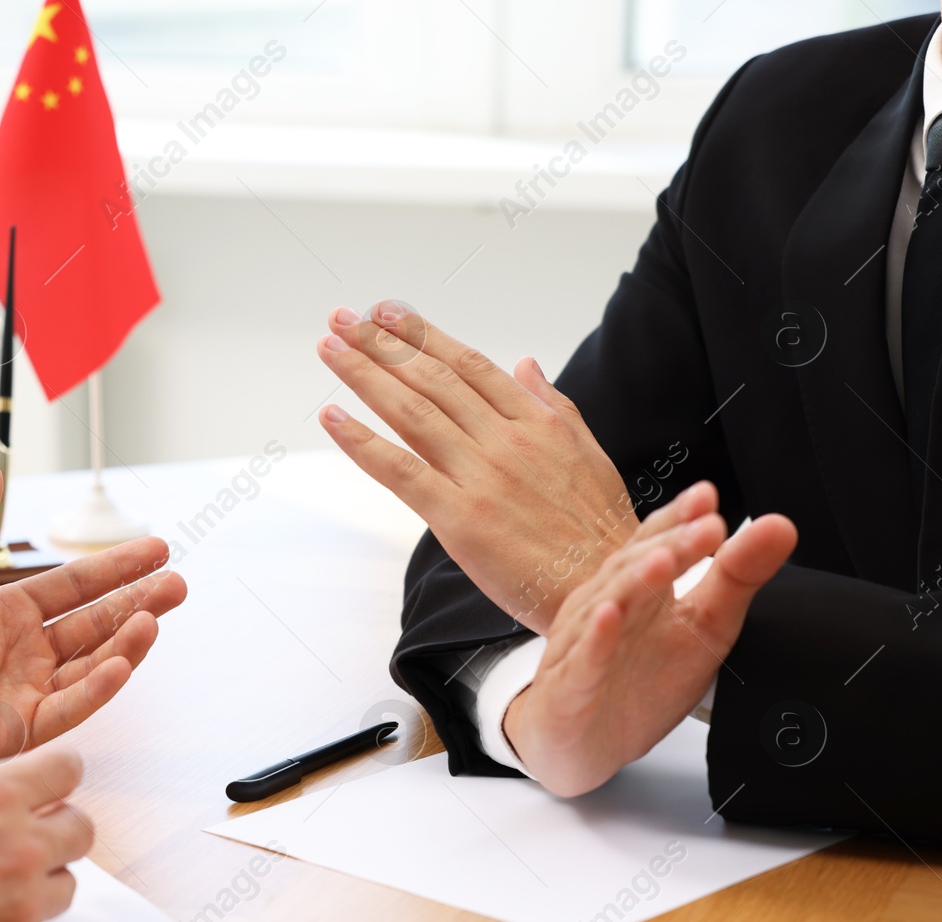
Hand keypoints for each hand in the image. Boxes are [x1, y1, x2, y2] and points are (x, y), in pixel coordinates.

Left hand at [0, 466, 186, 785]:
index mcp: (6, 614)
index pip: (76, 587)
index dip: (116, 569)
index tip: (157, 549)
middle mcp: (23, 655)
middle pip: (96, 625)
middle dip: (139, 603)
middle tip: (178, 583)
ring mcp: (22, 693)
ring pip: (91, 665)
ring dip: (127, 643)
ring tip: (156, 617)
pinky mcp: (14, 730)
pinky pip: (68, 707)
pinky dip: (99, 687)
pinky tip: (122, 661)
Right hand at [0, 747, 91, 921]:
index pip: (66, 769)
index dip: (56, 770)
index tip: (47, 778)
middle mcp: (17, 849)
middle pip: (81, 828)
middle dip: (58, 823)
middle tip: (27, 828)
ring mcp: (18, 906)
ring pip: (67, 883)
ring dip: (42, 876)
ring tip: (0, 877)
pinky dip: (14, 920)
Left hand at [315, 301, 635, 631]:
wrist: (610, 588)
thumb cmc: (599, 530)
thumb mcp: (588, 454)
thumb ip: (551, 404)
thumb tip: (525, 363)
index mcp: (538, 422)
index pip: (468, 365)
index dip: (422, 335)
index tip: (387, 313)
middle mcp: (507, 440)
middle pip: (432, 379)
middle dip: (381, 343)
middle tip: (343, 319)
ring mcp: (482, 477)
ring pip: (412, 413)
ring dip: (364, 375)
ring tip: (331, 347)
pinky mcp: (460, 518)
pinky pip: (401, 471)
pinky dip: (362, 441)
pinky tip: (333, 417)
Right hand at [502, 492, 796, 795]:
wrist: (583, 745)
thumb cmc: (638, 683)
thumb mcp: (704, 628)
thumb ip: (738, 577)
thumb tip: (781, 526)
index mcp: (635, 590)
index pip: (654, 543)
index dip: (678, 519)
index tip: (709, 496)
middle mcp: (602, 607)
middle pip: (632, 567)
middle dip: (670, 545)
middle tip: (707, 527)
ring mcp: (580, 646)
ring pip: (604, 606)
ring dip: (634, 582)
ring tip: (665, 561)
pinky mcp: (567, 689)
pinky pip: (580, 661)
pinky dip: (594, 640)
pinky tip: (608, 618)